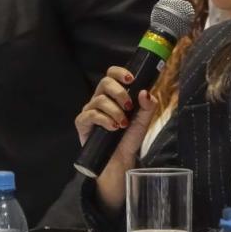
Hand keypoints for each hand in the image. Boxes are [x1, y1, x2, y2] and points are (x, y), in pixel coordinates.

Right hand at [75, 66, 157, 214]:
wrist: (121, 159)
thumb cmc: (130, 138)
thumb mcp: (143, 121)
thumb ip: (148, 106)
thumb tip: (145, 92)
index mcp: (113, 94)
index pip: (112, 74)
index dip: (120, 72)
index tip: (131, 79)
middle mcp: (100, 99)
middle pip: (105, 82)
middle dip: (120, 93)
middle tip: (129, 106)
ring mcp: (90, 110)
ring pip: (100, 99)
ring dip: (115, 111)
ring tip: (123, 124)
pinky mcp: (82, 122)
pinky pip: (91, 114)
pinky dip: (105, 120)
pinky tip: (113, 128)